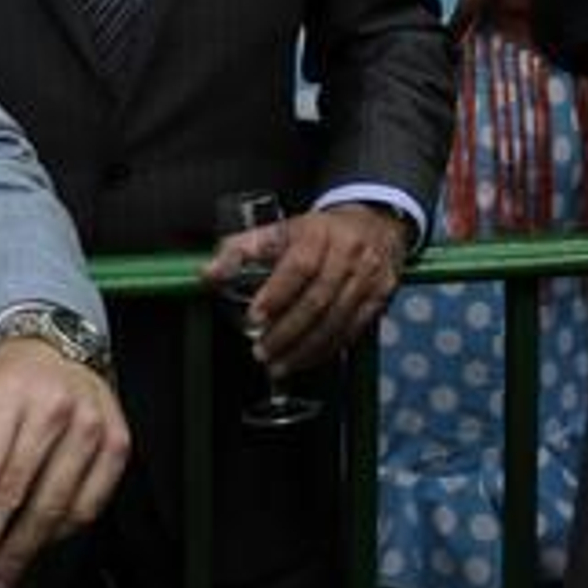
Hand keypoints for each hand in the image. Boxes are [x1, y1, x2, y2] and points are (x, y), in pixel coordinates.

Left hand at [0, 340, 128, 587]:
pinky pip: (87, 506)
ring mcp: (90, 426)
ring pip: (54, 507)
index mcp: (9, 394)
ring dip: (22, 552)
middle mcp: (53, 407)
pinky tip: (36, 549)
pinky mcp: (116, 443)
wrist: (57, 347)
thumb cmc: (7, 377)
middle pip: (17, 493)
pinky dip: (59, 535)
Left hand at [204, 204, 405, 374]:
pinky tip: (307, 360)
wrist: (374, 224)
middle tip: (261, 351)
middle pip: (317, 300)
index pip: (298, 267)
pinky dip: (328, 350)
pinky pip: (353, 331)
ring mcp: (367, 280)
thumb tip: (207, 274)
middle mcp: (346, 257)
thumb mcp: (278, 229)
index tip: (255, 317)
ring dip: (305, 348)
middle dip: (287, 331)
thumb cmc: (317, 231)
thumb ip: (240, 250)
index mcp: (318, 234)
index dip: (276, 294)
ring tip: (278, 364)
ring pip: (336, 321)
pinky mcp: (380, 299)